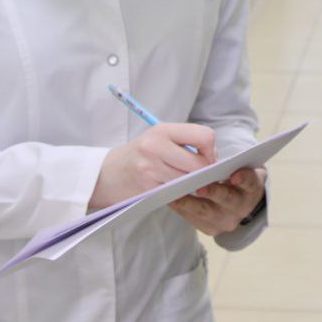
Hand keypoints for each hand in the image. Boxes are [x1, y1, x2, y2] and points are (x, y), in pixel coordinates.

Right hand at [90, 124, 216, 208]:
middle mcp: (156, 146)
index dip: (210, 150)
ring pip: (189, 180)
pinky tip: (172, 188)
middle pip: (199, 163)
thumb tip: (214, 156)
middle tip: (200, 175)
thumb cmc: (139, 155)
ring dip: (192, 184)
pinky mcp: (147, 188)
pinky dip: (180, 192)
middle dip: (205, 172)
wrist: (106, 174)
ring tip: (183, 180)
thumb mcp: (159, 138)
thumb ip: (186, 142)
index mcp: (163, 130)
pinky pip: (176, 192)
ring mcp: (150, 168)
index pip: (204, 136)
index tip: (206, 157)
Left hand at [169, 167, 266, 234]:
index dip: (243, 179)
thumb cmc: (236, 174)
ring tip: (176, 193)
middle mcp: (241, 208)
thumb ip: (233, 160)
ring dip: (190, 202)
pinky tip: (170, 198)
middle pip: (227, 200)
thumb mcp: (242, 165)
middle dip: (213, 192)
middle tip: (200, 187)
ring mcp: (225, 221)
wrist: (239, 200)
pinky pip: (193, 219)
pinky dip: (181, 207)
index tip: (234, 175)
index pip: (250, 183)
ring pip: (206, 212)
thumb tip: (211, 154)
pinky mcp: (210, 229)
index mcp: (252, 189)